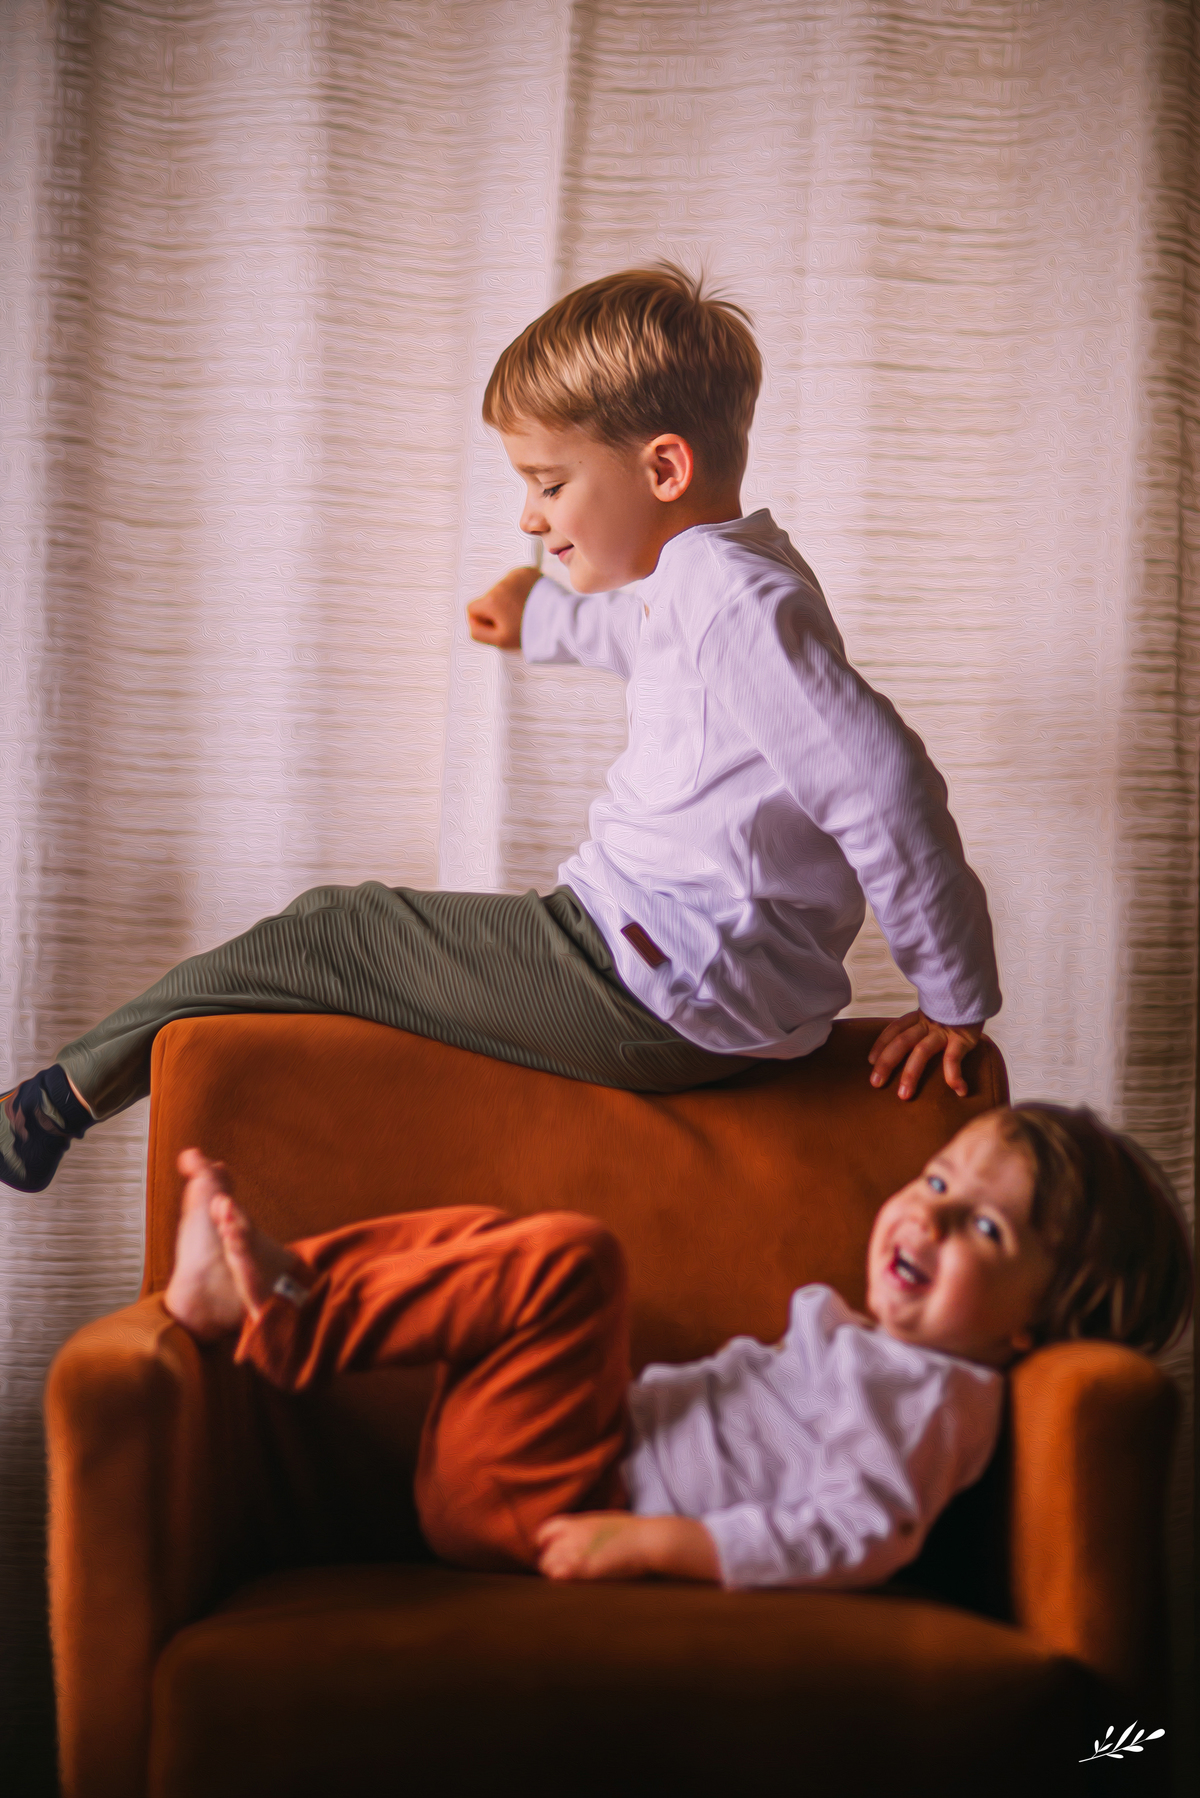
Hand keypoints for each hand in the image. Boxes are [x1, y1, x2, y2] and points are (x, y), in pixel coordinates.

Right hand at [466, 565, 540, 648]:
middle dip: (498, 609)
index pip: (472, 608)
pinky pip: (515, 580)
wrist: (560, 620)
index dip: (483, 620)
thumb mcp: (500, 641)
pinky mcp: (527, 571)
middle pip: (488, 598)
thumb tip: (471, 621)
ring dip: (509, 598)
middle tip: (515, 620)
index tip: (497, 626)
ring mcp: (514, 575)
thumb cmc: (530, 633)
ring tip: (525, 610)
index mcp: (491, 601)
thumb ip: (477, 633)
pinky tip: (529, 600)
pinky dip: (520, 589)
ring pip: (502, 589)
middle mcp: (500, 584)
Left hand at [535, 1512, 719, 1582]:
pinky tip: (573, 1584)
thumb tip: (577, 1538)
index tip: (549, 1553)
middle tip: (562, 1572)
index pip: (545, 1531)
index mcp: (578, 1522)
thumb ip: (585, 1529)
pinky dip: (560, 1580)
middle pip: (545, 1552)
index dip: (544, 1544)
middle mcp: (573, 1534)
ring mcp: (577, 1550)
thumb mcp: (603, 1522)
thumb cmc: (632, 1533)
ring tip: (570, 1581)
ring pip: (548, 1565)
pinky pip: (558, 1575)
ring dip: (555, 1574)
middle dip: (550, 1562)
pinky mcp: (584, 1568)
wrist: (648, 1540)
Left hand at [867, 1011, 982, 1101]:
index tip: (870, 1060)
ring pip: (922, 1051)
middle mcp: (928, 1023)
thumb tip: (905, 1051)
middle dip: (887, 1062)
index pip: (895, 1029)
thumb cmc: (956, 1015)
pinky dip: (954, 1074)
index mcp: (919, 1018)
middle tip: (876, 1083)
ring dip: (911, 1074)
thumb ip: (921, 1029)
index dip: (881, 1043)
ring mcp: (944, 1030)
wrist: (979, 999)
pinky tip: (957, 1089)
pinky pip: (954, 1057)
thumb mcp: (934, 1017)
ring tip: (904, 1095)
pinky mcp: (962, 1037)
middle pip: (902, 1041)